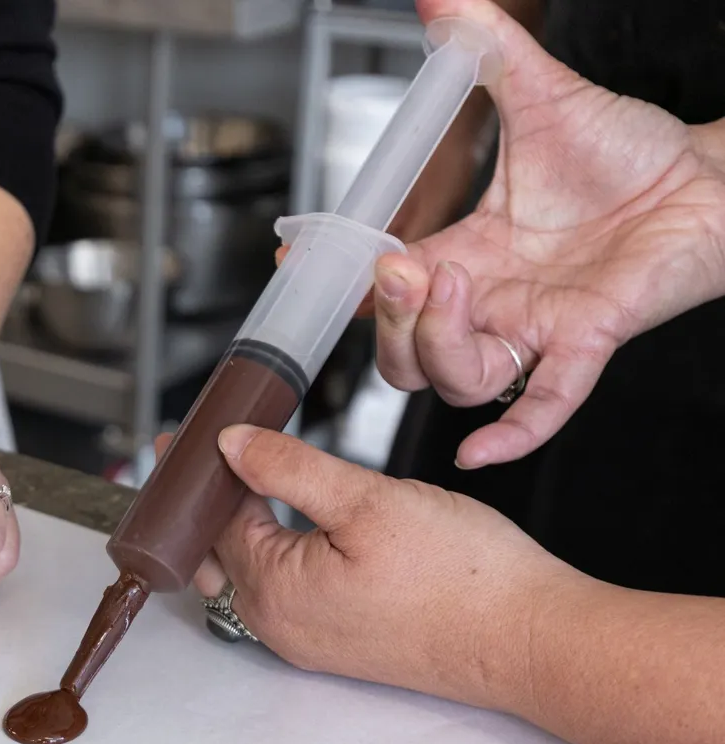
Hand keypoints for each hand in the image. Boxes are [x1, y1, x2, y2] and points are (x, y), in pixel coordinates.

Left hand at [188, 424, 578, 710]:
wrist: (527, 639)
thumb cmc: (464, 576)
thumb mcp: (368, 501)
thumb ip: (290, 469)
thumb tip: (230, 446)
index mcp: (274, 590)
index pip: (212, 520)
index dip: (200, 473)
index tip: (184, 441)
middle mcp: (280, 625)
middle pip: (218, 553)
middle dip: (203, 505)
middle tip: (198, 460)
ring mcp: (309, 640)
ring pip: (249, 575)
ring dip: (235, 530)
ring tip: (236, 482)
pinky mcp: (340, 643)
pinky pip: (284, 594)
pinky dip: (269, 554)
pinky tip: (287, 525)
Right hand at [369, 0, 724, 467]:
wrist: (708, 175)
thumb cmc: (631, 151)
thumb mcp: (540, 95)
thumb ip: (485, 53)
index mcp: (463, 254)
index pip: (376, 289)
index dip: (335, 284)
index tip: (299, 262)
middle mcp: (488, 303)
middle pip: (398, 353)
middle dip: (382, 318)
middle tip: (394, 266)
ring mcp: (532, 328)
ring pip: (449, 378)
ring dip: (434, 339)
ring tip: (453, 279)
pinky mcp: (585, 340)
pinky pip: (540, 404)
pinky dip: (508, 434)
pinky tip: (478, 450)